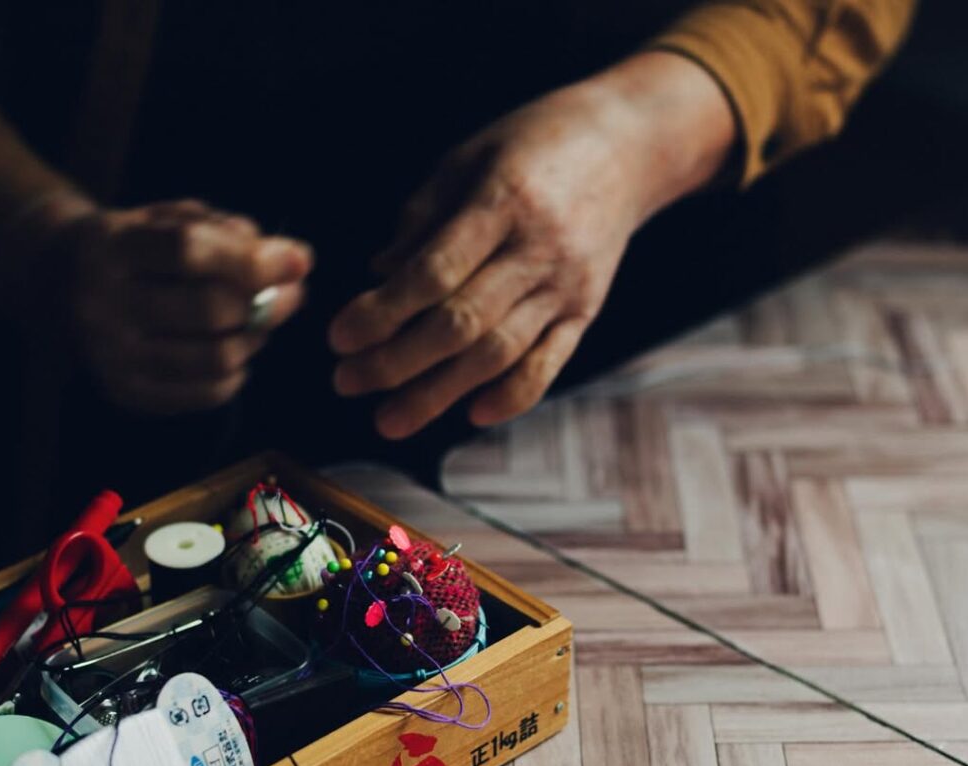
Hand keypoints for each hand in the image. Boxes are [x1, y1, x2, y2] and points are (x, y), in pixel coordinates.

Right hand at [60, 200, 311, 414]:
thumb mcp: (172, 219)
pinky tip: (236, 350)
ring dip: (255, 339)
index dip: (252, 260)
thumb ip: (229, 233)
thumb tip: (295, 260)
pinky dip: (237, 374)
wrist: (61, 284)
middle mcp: (102, 303)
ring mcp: (111, 354)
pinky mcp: (127, 392)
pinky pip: (207, 394)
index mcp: (110, 246)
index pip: (189, 253)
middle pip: (209, 310)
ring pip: (215, 358)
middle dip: (266, 303)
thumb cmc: (139, 247)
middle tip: (292, 294)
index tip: (299, 261)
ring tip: (259, 322)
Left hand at [329, 52, 734, 437]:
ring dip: (438, 394)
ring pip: (498, 355)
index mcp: (501, 203)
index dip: (381, 312)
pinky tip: (471, 416)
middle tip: (346, 383)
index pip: (434, 273)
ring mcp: (565, 288)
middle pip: (460, 323)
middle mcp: (537, 251)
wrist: (628, 147)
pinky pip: (548, 365)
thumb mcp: (469, 158)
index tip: (338, 337)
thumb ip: (422, 218)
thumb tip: (379, 277)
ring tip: (389, 420)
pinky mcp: (585, 313)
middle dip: (396, 362)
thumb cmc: (534, 144)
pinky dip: (511, 397)